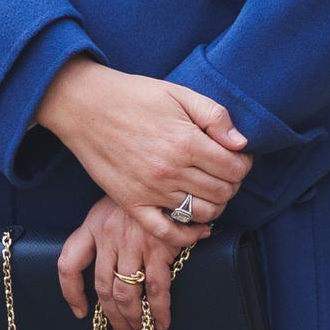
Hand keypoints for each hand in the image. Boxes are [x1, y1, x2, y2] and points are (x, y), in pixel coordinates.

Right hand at [32, 57, 249, 222]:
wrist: (85, 106)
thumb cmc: (134, 96)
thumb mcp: (179, 93)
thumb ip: (215, 116)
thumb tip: (241, 144)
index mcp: (186, 142)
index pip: (235, 168)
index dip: (244, 164)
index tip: (238, 157)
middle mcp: (171, 171)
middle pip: (222, 192)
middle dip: (232, 183)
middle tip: (224, 173)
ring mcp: (151, 191)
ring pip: (202, 213)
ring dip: (216, 206)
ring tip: (210, 191)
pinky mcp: (132, 203)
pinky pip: (167, 233)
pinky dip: (189, 236)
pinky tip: (199, 228)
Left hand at [56, 195, 191, 329]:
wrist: (169, 176)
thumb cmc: (145, 193)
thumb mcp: (116, 205)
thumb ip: (108, 232)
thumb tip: (112, 268)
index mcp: (93, 225)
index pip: (68, 263)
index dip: (71, 291)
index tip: (80, 311)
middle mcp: (108, 235)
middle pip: (102, 287)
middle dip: (112, 316)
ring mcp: (133, 243)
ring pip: (126, 292)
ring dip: (133, 318)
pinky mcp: (158, 248)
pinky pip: (155, 288)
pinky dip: (158, 310)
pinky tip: (161, 322)